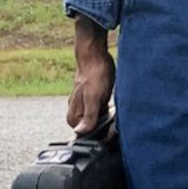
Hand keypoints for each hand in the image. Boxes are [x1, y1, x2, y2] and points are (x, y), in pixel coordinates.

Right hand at [68, 17, 114, 134]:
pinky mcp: (90, 94)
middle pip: (87, 127)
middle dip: (100, 128)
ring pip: (92, 117)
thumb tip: (80, 133)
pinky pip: (96, 107)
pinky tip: (111, 104)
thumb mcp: (94, 98)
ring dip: (103, 119)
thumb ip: (88, 117)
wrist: (94, 53)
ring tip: (112, 113)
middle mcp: (76, 108)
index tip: (108, 133)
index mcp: (75, 113)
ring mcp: (82, 101)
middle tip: (112, 123)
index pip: (82, 134)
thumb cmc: (95, 74)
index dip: (96, 135)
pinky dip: (104, 109)